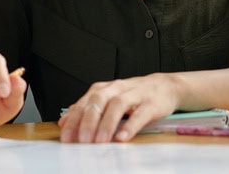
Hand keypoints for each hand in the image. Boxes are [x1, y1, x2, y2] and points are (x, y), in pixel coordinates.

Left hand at [58, 73, 181, 142]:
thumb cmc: (133, 95)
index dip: (74, 120)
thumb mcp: (108, 99)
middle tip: (82, 140)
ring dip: (107, 124)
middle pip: (98, 101)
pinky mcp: (151, 103)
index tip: (66, 138)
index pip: (84, 103)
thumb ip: (86, 109)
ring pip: (118, 105)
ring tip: (100, 141)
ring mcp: (135, 94)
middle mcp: (117, 88)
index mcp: (104, 89)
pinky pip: (140, 114)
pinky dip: (130, 126)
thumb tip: (64, 121)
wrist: (164, 86)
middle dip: (88, 121)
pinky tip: (123, 137)